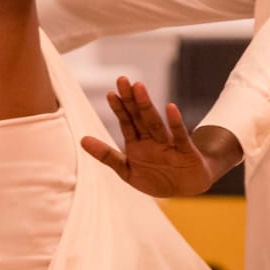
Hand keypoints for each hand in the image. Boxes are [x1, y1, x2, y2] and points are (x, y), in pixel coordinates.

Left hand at [81, 77, 229, 198]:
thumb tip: (82, 140)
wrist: (187, 189)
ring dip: (146, 106)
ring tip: (139, 88)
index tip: (111, 93)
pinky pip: (180, 136)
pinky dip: (175, 123)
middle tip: (122, 80)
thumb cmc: (157, 178)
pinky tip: (170, 108)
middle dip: (130, 99)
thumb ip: (107, 156)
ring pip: (155, 123)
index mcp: (138, 143)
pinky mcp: (185, 152)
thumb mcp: (128, 171)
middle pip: (139, 117)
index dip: (119, 108)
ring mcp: (168, 144)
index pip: (126, 122)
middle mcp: (152, 139)